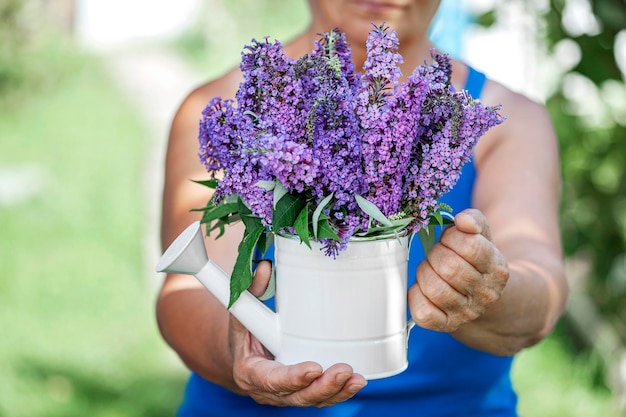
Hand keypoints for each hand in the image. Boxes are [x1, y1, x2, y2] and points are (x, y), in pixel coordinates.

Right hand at [229, 261, 367, 406]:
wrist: (246, 354)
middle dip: (322, 386)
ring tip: (356, 379)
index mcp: (250, 371)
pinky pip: (321, 399)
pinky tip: (356, 383)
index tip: (314, 369)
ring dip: (336, 392)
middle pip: (297, 395)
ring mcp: (286, 395)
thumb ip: (253, 291)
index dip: (292, 377)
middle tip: (344, 370)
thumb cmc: (247, 330)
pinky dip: (340, 393)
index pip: (271, 379)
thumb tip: (264, 268)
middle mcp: (268, 390)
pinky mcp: (302, 393)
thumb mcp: (245, 310)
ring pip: (312, 400)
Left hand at [408, 209, 508, 331]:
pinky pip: (423, 313)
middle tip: (436, 254)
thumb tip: (463, 220)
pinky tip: (423, 287)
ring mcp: (466, 313)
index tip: (449, 238)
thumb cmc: (474, 261)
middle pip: (449, 267)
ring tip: (430, 269)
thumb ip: (474, 220)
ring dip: (424, 272)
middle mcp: (485, 294)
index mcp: (497, 269)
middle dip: (435, 254)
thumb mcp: (481, 237)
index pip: (470, 246)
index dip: (452, 237)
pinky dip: (416, 296)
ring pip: (434, 288)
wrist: (482, 298)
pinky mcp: (445, 325)